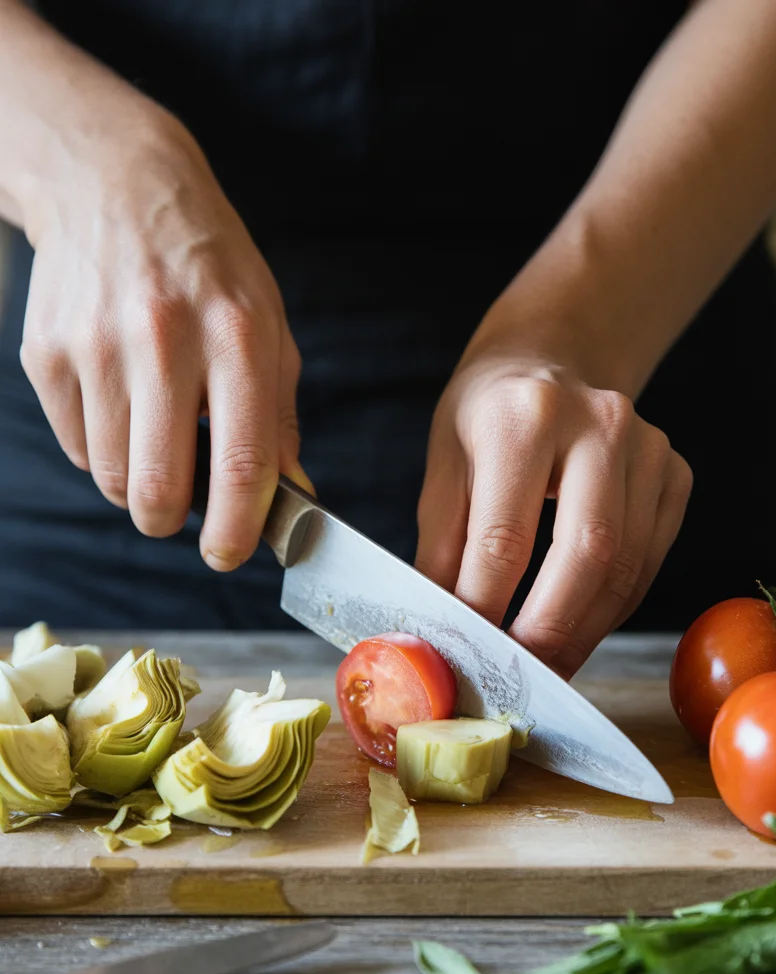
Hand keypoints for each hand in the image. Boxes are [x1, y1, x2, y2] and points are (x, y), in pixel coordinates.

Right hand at [18, 110, 309, 570]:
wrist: (114, 183)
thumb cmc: (208, 265)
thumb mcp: (268, 322)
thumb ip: (280, 414)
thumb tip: (294, 494)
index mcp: (236, 335)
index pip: (241, 462)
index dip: (237, 529)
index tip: (230, 552)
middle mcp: (163, 339)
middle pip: (159, 489)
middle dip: (173, 521)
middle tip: (182, 509)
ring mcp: (95, 346)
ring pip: (113, 478)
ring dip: (138, 481)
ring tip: (155, 431)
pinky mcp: (46, 354)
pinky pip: (77, 447)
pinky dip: (103, 447)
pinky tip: (120, 399)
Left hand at [416, 352, 691, 678]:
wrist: (553, 357)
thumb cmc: (488, 415)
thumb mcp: (444, 465)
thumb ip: (443, 549)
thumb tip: (444, 632)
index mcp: (524, 416)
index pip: (504, 538)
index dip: (484, 609)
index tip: (466, 655)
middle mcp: (598, 423)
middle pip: (586, 556)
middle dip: (551, 633)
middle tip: (520, 679)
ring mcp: (648, 448)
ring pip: (625, 568)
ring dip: (585, 632)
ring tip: (547, 666)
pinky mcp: (674, 474)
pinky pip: (647, 562)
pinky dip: (611, 607)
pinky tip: (580, 626)